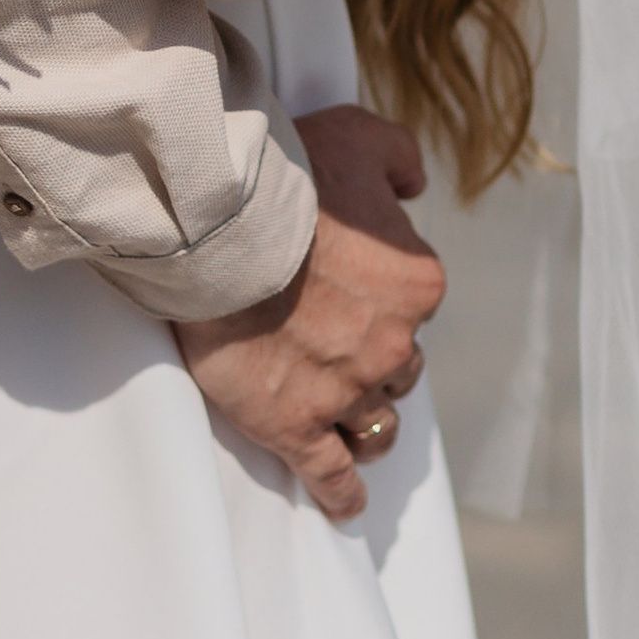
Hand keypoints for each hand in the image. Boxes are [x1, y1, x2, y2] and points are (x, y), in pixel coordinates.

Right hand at [173, 103, 443, 522]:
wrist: (223, 225)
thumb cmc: (290, 175)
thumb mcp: (362, 135)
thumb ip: (400, 160)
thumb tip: (414, 188)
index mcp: (416, 282)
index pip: (416, 302)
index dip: (383, 295)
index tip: (352, 286)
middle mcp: (392, 344)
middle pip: (399, 367)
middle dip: (376, 358)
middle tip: (335, 343)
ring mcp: (345, 392)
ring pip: (375, 425)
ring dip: (365, 423)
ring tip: (348, 424)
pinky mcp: (296, 426)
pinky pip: (331, 476)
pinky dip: (342, 494)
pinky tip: (346, 503)